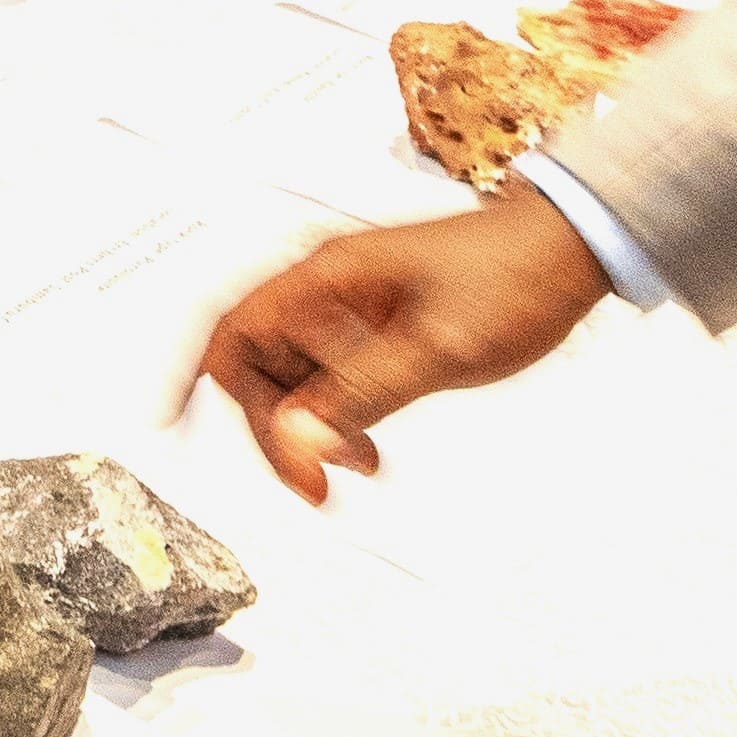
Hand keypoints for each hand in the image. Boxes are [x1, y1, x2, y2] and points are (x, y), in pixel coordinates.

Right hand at [186, 194, 611, 504]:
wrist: (569, 252)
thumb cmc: (511, 281)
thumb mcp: (438, 349)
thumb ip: (361, 394)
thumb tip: (295, 441)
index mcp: (325, 276)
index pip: (232, 328)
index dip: (188, 374)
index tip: (166, 423)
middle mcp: (324, 286)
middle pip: (257, 365)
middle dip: (275, 428)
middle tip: (315, 484)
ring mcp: (348, 306)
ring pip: (292, 379)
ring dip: (310, 429)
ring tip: (360, 465)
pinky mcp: (372, 326)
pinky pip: (328, 379)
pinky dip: (336, 419)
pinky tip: (368, 450)